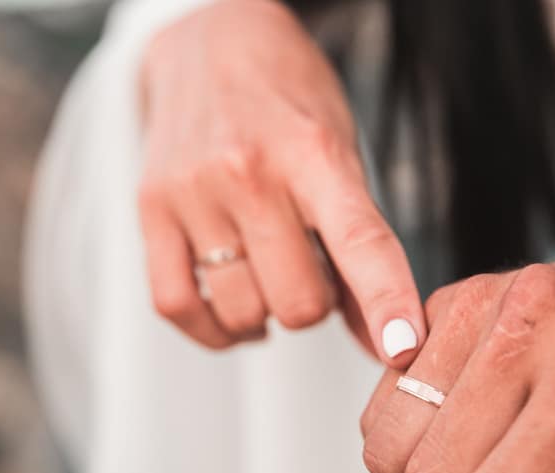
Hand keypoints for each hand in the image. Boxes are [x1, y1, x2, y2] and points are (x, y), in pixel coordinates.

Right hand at [137, 0, 423, 362]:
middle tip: (310, 264)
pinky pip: (177, 306)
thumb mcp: (343, 157)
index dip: (387, 300)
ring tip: (270, 271)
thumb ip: (364, 251)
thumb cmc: (290, 105)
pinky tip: (235, 313)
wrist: (210, 41)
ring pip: (244, 313)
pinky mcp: (151, 209)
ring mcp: (194, 192)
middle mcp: (250, 172)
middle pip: (299, 303)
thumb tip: (386, 344)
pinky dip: (215, 330)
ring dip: (267, 312)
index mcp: (314, 154)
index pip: (360, 240)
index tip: (403, 349)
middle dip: (315, 303)